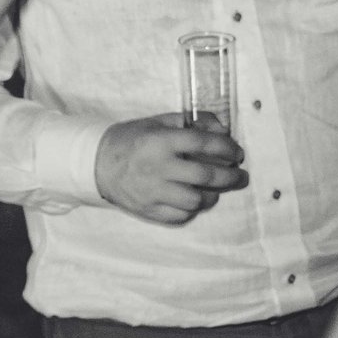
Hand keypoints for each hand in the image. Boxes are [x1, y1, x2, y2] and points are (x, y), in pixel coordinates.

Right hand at [94, 114, 246, 224]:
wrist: (97, 164)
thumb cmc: (131, 140)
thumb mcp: (157, 122)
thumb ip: (190, 123)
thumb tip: (222, 129)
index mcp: (161, 141)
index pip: (204, 144)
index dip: (227, 148)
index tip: (237, 154)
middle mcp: (158, 167)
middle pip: (206, 176)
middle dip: (231, 177)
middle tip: (240, 177)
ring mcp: (153, 192)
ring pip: (196, 200)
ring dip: (211, 196)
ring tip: (214, 190)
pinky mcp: (148, 210)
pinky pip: (180, 216)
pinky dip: (191, 209)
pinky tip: (192, 200)